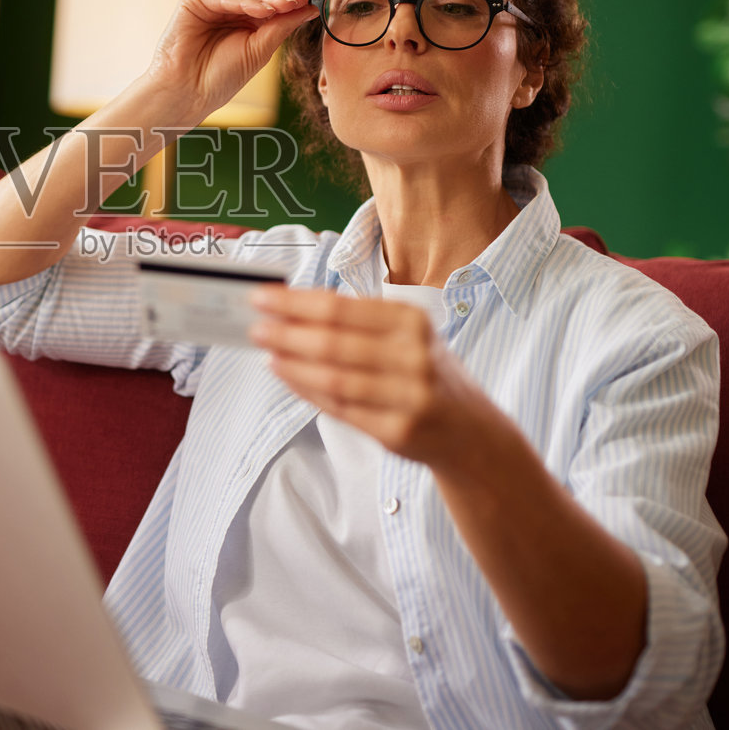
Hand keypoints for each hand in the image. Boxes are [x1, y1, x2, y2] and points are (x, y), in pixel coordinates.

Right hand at [141, 0, 324, 122]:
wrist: (188, 94)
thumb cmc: (220, 78)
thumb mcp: (260, 50)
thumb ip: (283, 26)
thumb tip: (311, 7)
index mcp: (247, 21)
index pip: (275, 3)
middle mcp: (230, 8)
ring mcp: (212, 3)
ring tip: (290, 2)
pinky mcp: (194, 1)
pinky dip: (245, 1)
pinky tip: (264, 8)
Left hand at [249, 286, 493, 467]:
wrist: (472, 432)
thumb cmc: (429, 374)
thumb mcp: (409, 335)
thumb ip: (360, 322)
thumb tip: (296, 306)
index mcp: (412, 321)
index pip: (340, 308)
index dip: (294, 303)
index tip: (262, 297)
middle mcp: (413, 356)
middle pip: (333, 342)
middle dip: (286, 333)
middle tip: (256, 326)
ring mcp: (408, 396)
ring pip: (333, 378)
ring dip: (292, 364)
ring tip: (267, 351)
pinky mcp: (398, 431)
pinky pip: (341, 409)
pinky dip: (308, 391)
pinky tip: (288, 377)